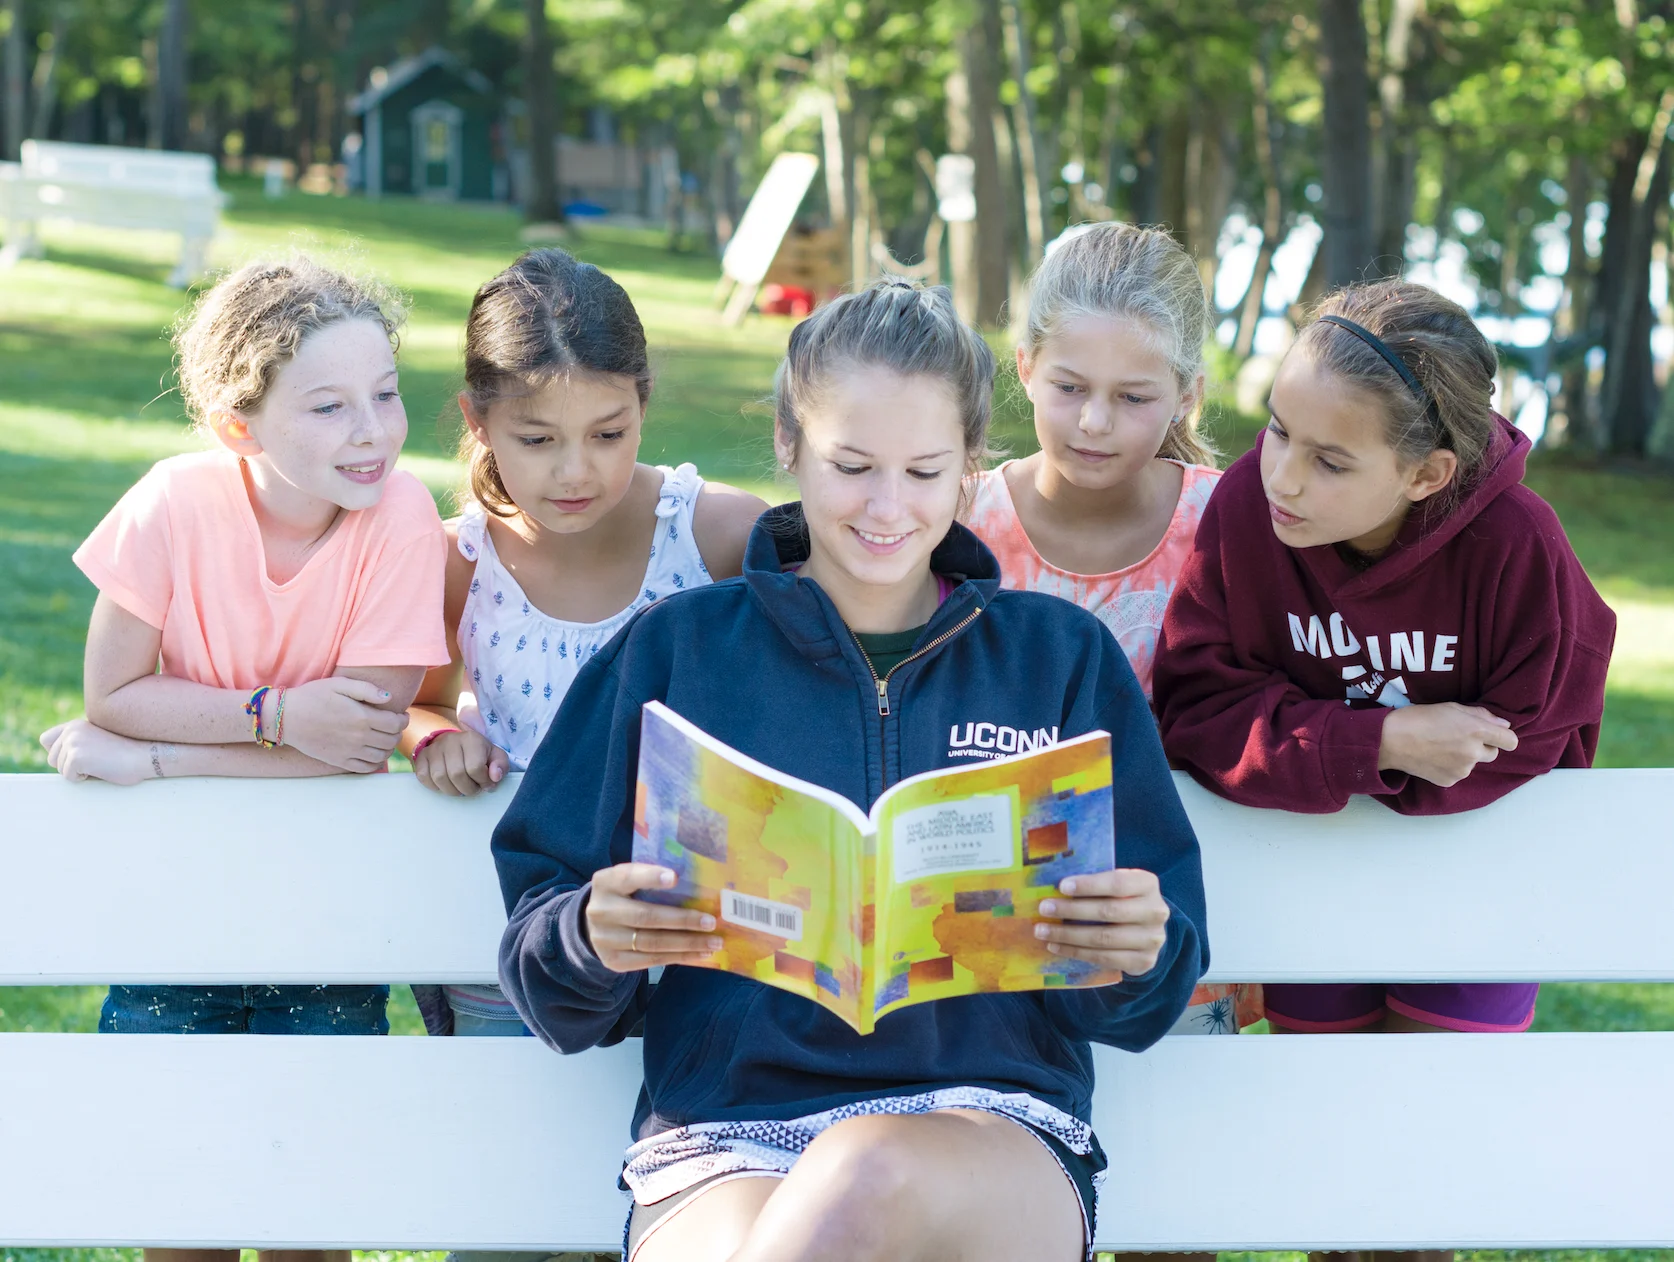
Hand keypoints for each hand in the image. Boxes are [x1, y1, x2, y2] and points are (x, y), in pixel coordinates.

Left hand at [40, 719, 163, 784]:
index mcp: (75, 724)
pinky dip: (84, 779)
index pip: (46, 740)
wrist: (146, 755)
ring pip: (60, 769)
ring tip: (101, 764)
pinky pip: (69, 778)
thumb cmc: (128, 751)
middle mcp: (71, 730)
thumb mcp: (98, 740)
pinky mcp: (76, 757)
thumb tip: (58, 759)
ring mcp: (72, 742)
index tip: (81, 757)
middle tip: (97, 762)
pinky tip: (102, 769)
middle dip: (70, 766)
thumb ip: (79, 742)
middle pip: (52, 759)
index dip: (59, 753)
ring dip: (79, 773)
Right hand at [277, 677, 408, 771]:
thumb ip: (366, 689)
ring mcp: (349, 751)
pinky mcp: (339, 760)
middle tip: (393, 726)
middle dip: (397, 732)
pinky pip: (365, 768)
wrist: (286, 717)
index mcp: (362, 717)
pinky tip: (374, 754)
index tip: (401, 715)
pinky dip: (376, 763)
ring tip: (385, 739)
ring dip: (389, 748)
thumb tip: (389, 697)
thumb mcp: (339, 684)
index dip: (403, 719)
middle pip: (392, 740)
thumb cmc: (313, 696)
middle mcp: (359, 737)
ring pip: (382, 755)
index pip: (396, 724)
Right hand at [413, 728, 509, 796]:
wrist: (456, 743)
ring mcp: (434, 749)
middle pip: (456, 774)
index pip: (475, 768)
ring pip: (439, 778)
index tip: (486, 783)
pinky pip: (423, 777)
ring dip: (452, 790)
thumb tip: (495, 776)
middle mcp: (451, 741)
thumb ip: (501, 765)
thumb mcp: (495, 756)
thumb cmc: (478, 753)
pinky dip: (435, 787)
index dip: (482, 781)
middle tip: (473, 789)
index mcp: (471, 739)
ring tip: (460, 788)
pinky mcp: (421, 757)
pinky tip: (446, 785)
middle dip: (467, 789)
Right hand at [584, 863, 723, 973]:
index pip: (628, 877)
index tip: (676, 878)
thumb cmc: (626, 897)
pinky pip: (651, 960)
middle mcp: (600, 910)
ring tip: (713, 942)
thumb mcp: (630, 882)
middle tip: (710, 922)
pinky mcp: (612, 960)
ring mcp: (604, 939)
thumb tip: (699, 883)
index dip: (651, 877)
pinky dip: (679, 957)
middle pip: (646, 916)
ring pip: (651, 943)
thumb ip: (652, 879)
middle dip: (682, 920)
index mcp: (606, 882)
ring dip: (687, 943)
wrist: (595, 925)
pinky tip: (699, 954)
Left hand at [1035, 869, 1169, 977]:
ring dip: (1068, 935)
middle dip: (1072, 910)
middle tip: (1044, 909)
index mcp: (1147, 884)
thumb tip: (1053, 885)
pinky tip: (1056, 946)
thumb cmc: (1122, 901)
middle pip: (1109, 911)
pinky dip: (1076, 952)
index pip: (1117, 883)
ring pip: (1104, 937)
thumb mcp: (1116, 886)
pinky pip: (1104, 958)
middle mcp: (1155, 911)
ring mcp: (1152, 939)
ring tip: (1043, 931)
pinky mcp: (1144, 961)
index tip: (1061, 886)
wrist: (1147, 932)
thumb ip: (1095, 884)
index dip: (1089, 885)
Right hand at [1377, 702, 1517, 787]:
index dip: (1504, 737)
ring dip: (1464, 757)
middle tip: (1459, 738)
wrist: (1390, 740)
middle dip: (1481, 746)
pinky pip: (1458, 773)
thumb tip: (1503, 724)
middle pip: (1493, 753)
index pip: (1510, 741)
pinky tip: (1433, 757)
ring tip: (1440, 747)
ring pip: (1473, 764)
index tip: (1495, 735)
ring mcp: (1462, 769)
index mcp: (1477, 730)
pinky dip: (1450, 767)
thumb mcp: (1451, 707)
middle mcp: (1474, 752)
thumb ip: (1481, 715)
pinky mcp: (1450, 781)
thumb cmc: (1419, 717)